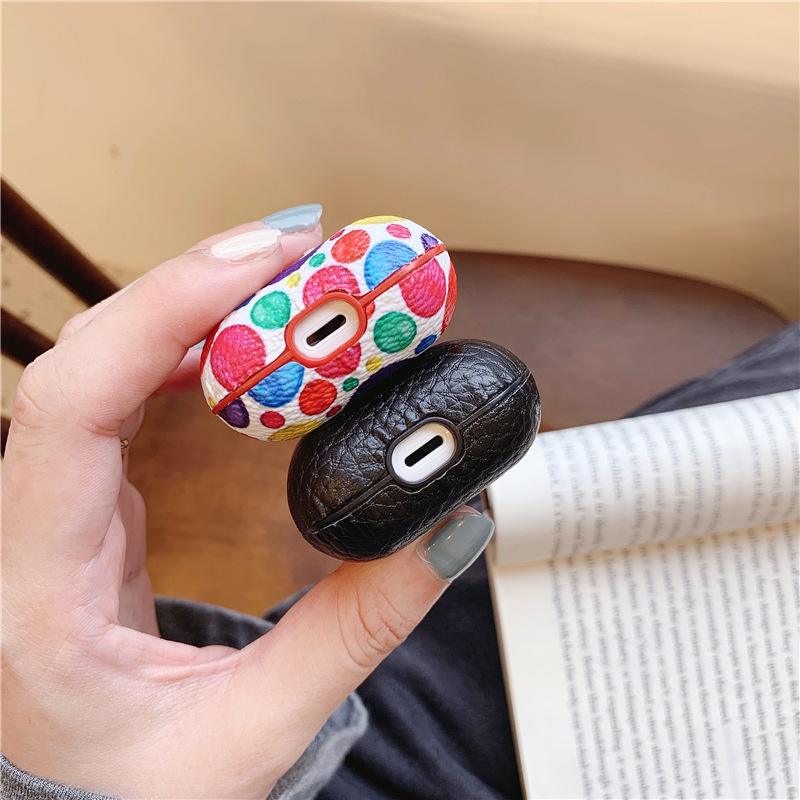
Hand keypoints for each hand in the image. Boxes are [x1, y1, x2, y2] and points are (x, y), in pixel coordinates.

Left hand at [1, 216, 493, 798]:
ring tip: (290, 284)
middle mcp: (28, 529)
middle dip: (199, 288)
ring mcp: (57, 512)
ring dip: (198, 312)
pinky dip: (191, 356)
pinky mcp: (91, 511)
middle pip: (92, 357)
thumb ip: (355, 634)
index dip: (164, 310)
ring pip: (107, 368)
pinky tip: (245, 345)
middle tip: (305, 253)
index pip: (71, 402)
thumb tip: (447, 535)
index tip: (266, 263)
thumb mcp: (247, 735)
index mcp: (35, 585)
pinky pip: (128, 403)